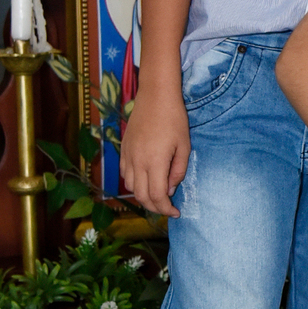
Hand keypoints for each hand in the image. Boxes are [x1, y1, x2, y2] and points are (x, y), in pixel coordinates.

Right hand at [119, 87, 190, 216]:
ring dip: (144, 197)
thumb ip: (177, 171)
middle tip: (167, 209)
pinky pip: (125, 175)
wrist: (155, 96)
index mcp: (154, 162)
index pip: (157, 196)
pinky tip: (146, 181)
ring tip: (158, 197)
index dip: (166, 209)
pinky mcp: (123, 150)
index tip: (176, 212)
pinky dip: (134, 184)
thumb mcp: (184, 146)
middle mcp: (137, 162)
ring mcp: (128, 156)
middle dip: (155, 208)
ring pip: (131, 187)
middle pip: (142, 197)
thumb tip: (170, 190)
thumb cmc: (174, 119)